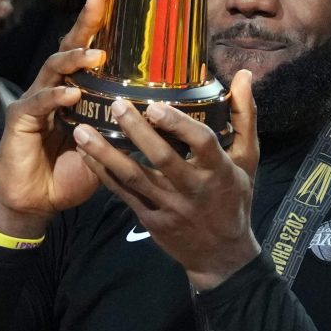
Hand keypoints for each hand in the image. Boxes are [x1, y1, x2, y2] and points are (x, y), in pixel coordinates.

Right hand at [0, 0, 110, 235]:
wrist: (36, 202)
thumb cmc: (69, 174)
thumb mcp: (105, 148)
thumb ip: (122, 129)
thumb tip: (159, 118)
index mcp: (74, 93)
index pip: (87, 54)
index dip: (98, 29)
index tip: (114, 3)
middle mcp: (52, 90)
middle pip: (68, 49)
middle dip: (84, 25)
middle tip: (99, 1)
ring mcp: (34, 102)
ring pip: (52, 69)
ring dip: (74, 59)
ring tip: (96, 54)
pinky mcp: (19, 120)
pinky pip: (38, 103)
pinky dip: (55, 97)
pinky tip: (70, 94)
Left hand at [71, 72, 260, 289]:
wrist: (221, 255)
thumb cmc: (234, 199)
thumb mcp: (247, 160)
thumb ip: (243, 116)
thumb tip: (244, 75)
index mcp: (218, 171)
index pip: (201, 143)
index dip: (179, 124)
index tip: (156, 105)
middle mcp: (192, 189)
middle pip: (162, 158)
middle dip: (137, 132)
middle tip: (116, 105)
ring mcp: (168, 206)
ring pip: (133, 177)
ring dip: (106, 153)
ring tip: (83, 130)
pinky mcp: (150, 218)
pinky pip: (122, 193)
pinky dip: (102, 173)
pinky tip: (85, 154)